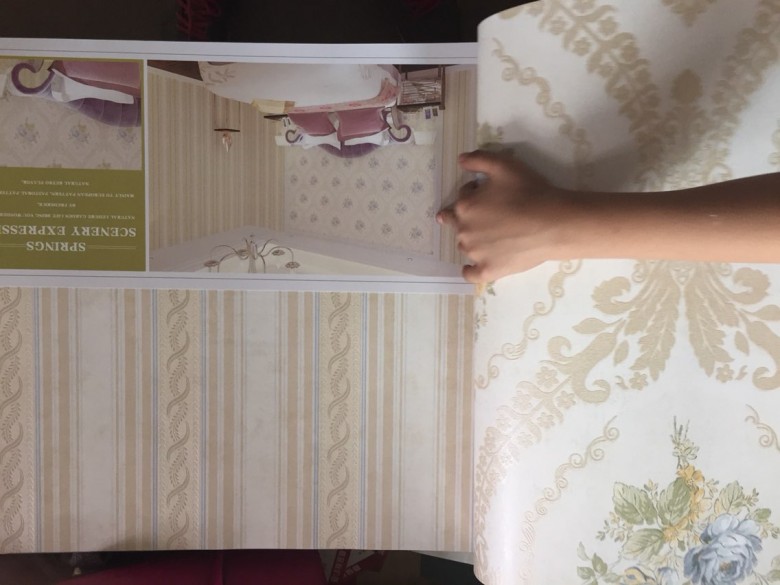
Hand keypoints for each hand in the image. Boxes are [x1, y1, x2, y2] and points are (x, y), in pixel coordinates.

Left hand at [437, 150, 569, 282]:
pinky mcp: (488, 270)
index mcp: (464, 206)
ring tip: (491, 236)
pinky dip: (470, 270)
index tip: (494, 194)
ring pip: (465, 246)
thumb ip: (478, 159)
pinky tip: (473, 267)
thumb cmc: (529, 192)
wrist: (553, 223)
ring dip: (472, 240)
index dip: (477, 192)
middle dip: (471, 217)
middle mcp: (464, 231)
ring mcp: (475, 254)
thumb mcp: (504, 165)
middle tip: (490, 216)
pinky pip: (470, 274)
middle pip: (460, 222)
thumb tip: (460, 160)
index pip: (463, 197)